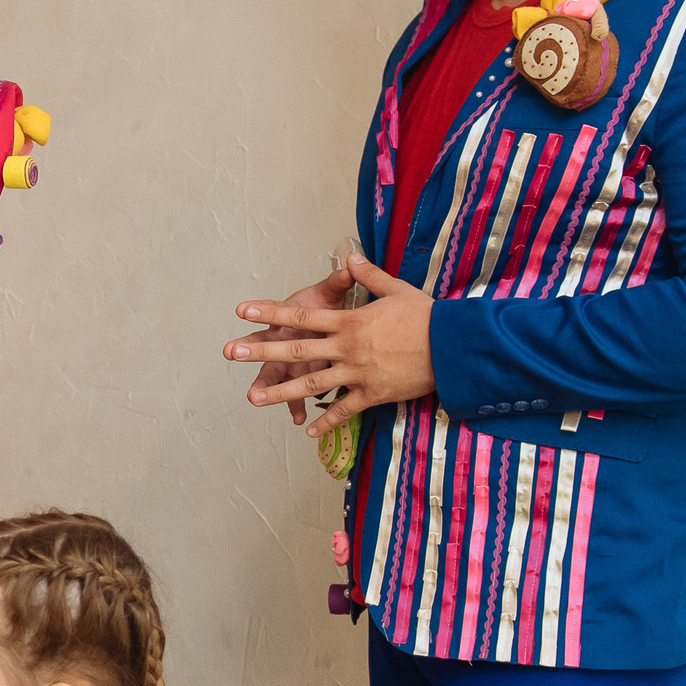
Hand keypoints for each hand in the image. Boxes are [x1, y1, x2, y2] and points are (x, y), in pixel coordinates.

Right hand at [224, 262, 357, 426]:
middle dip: (247, 348)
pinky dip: (296, 406)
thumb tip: (347, 265)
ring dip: (266, 385)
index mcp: (290, 316)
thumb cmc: (328, 308)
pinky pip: (297, 394)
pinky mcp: (302, 377)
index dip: (259, 309)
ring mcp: (291, 360)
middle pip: (264, 344)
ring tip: (254, 396)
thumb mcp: (332, 294)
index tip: (242, 308)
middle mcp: (285, 339)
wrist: (340, 328)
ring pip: (275, 373)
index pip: (273, 310)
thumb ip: (338, 282)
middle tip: (230, 351)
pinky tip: (297, 419)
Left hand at [227, 254, 434, 439]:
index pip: (301, 317)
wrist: (454, 347)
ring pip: (312, 384)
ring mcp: (357, 373)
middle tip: (231, 352)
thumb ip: (369, 276)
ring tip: (254, 398)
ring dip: (282, 393)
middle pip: (297, 350)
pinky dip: (326, 420)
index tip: (243, 310)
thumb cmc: (427, 316)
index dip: (270, 313)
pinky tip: (307, 429)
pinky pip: (344, 409)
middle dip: (262, 351)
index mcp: (350, 322)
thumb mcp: (397, 290)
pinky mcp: (372, 394)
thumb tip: (351, 256)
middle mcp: (347, 348)